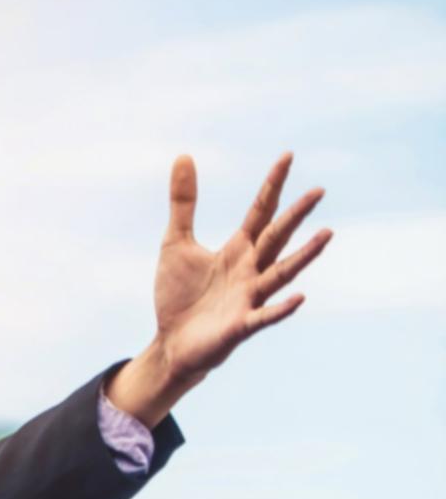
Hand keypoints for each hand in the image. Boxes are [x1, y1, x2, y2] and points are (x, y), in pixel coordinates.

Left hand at [113, 154, 331, 423]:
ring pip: (281, 273)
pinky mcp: (240, 326)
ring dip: (304, 255)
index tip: (288, 155)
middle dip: (296, 215)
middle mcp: (251, 269)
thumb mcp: (176, 242)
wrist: (170, 343)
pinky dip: (281, 308)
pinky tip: (300, 297)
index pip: (260, 211)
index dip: (272, 185)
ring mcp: (249, 297)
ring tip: (327, 234)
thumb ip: (183, 203)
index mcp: (238, 249)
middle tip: (319, 190)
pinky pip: (265, 316)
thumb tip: (184, 156)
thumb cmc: (179, 295)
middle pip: (277, 237)